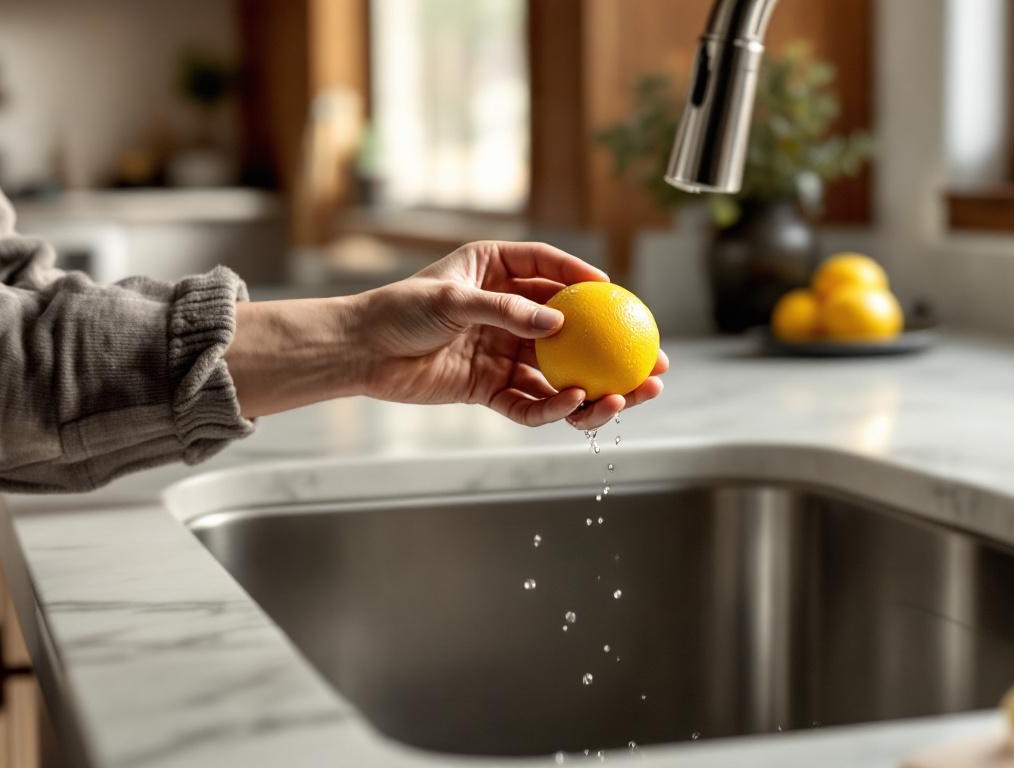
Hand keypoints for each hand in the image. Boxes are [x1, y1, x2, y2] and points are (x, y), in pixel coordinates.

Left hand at [349, 241, 666, 428]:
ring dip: (597, 389)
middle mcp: (507, 312)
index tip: (623, 298)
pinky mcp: (490, 389)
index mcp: (498, 272)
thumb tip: (561, 325)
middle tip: (653, 362)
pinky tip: (576, 406)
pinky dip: (554, 407)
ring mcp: (503, 353)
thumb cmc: (397, 309)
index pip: (554, 271)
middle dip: (616, 349)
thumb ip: (507, 312)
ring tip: (629, 396)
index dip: (590, 282)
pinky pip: (531, 402)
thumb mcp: (453, 299)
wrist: (360, 352)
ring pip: (563, 373)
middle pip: (574, 331)